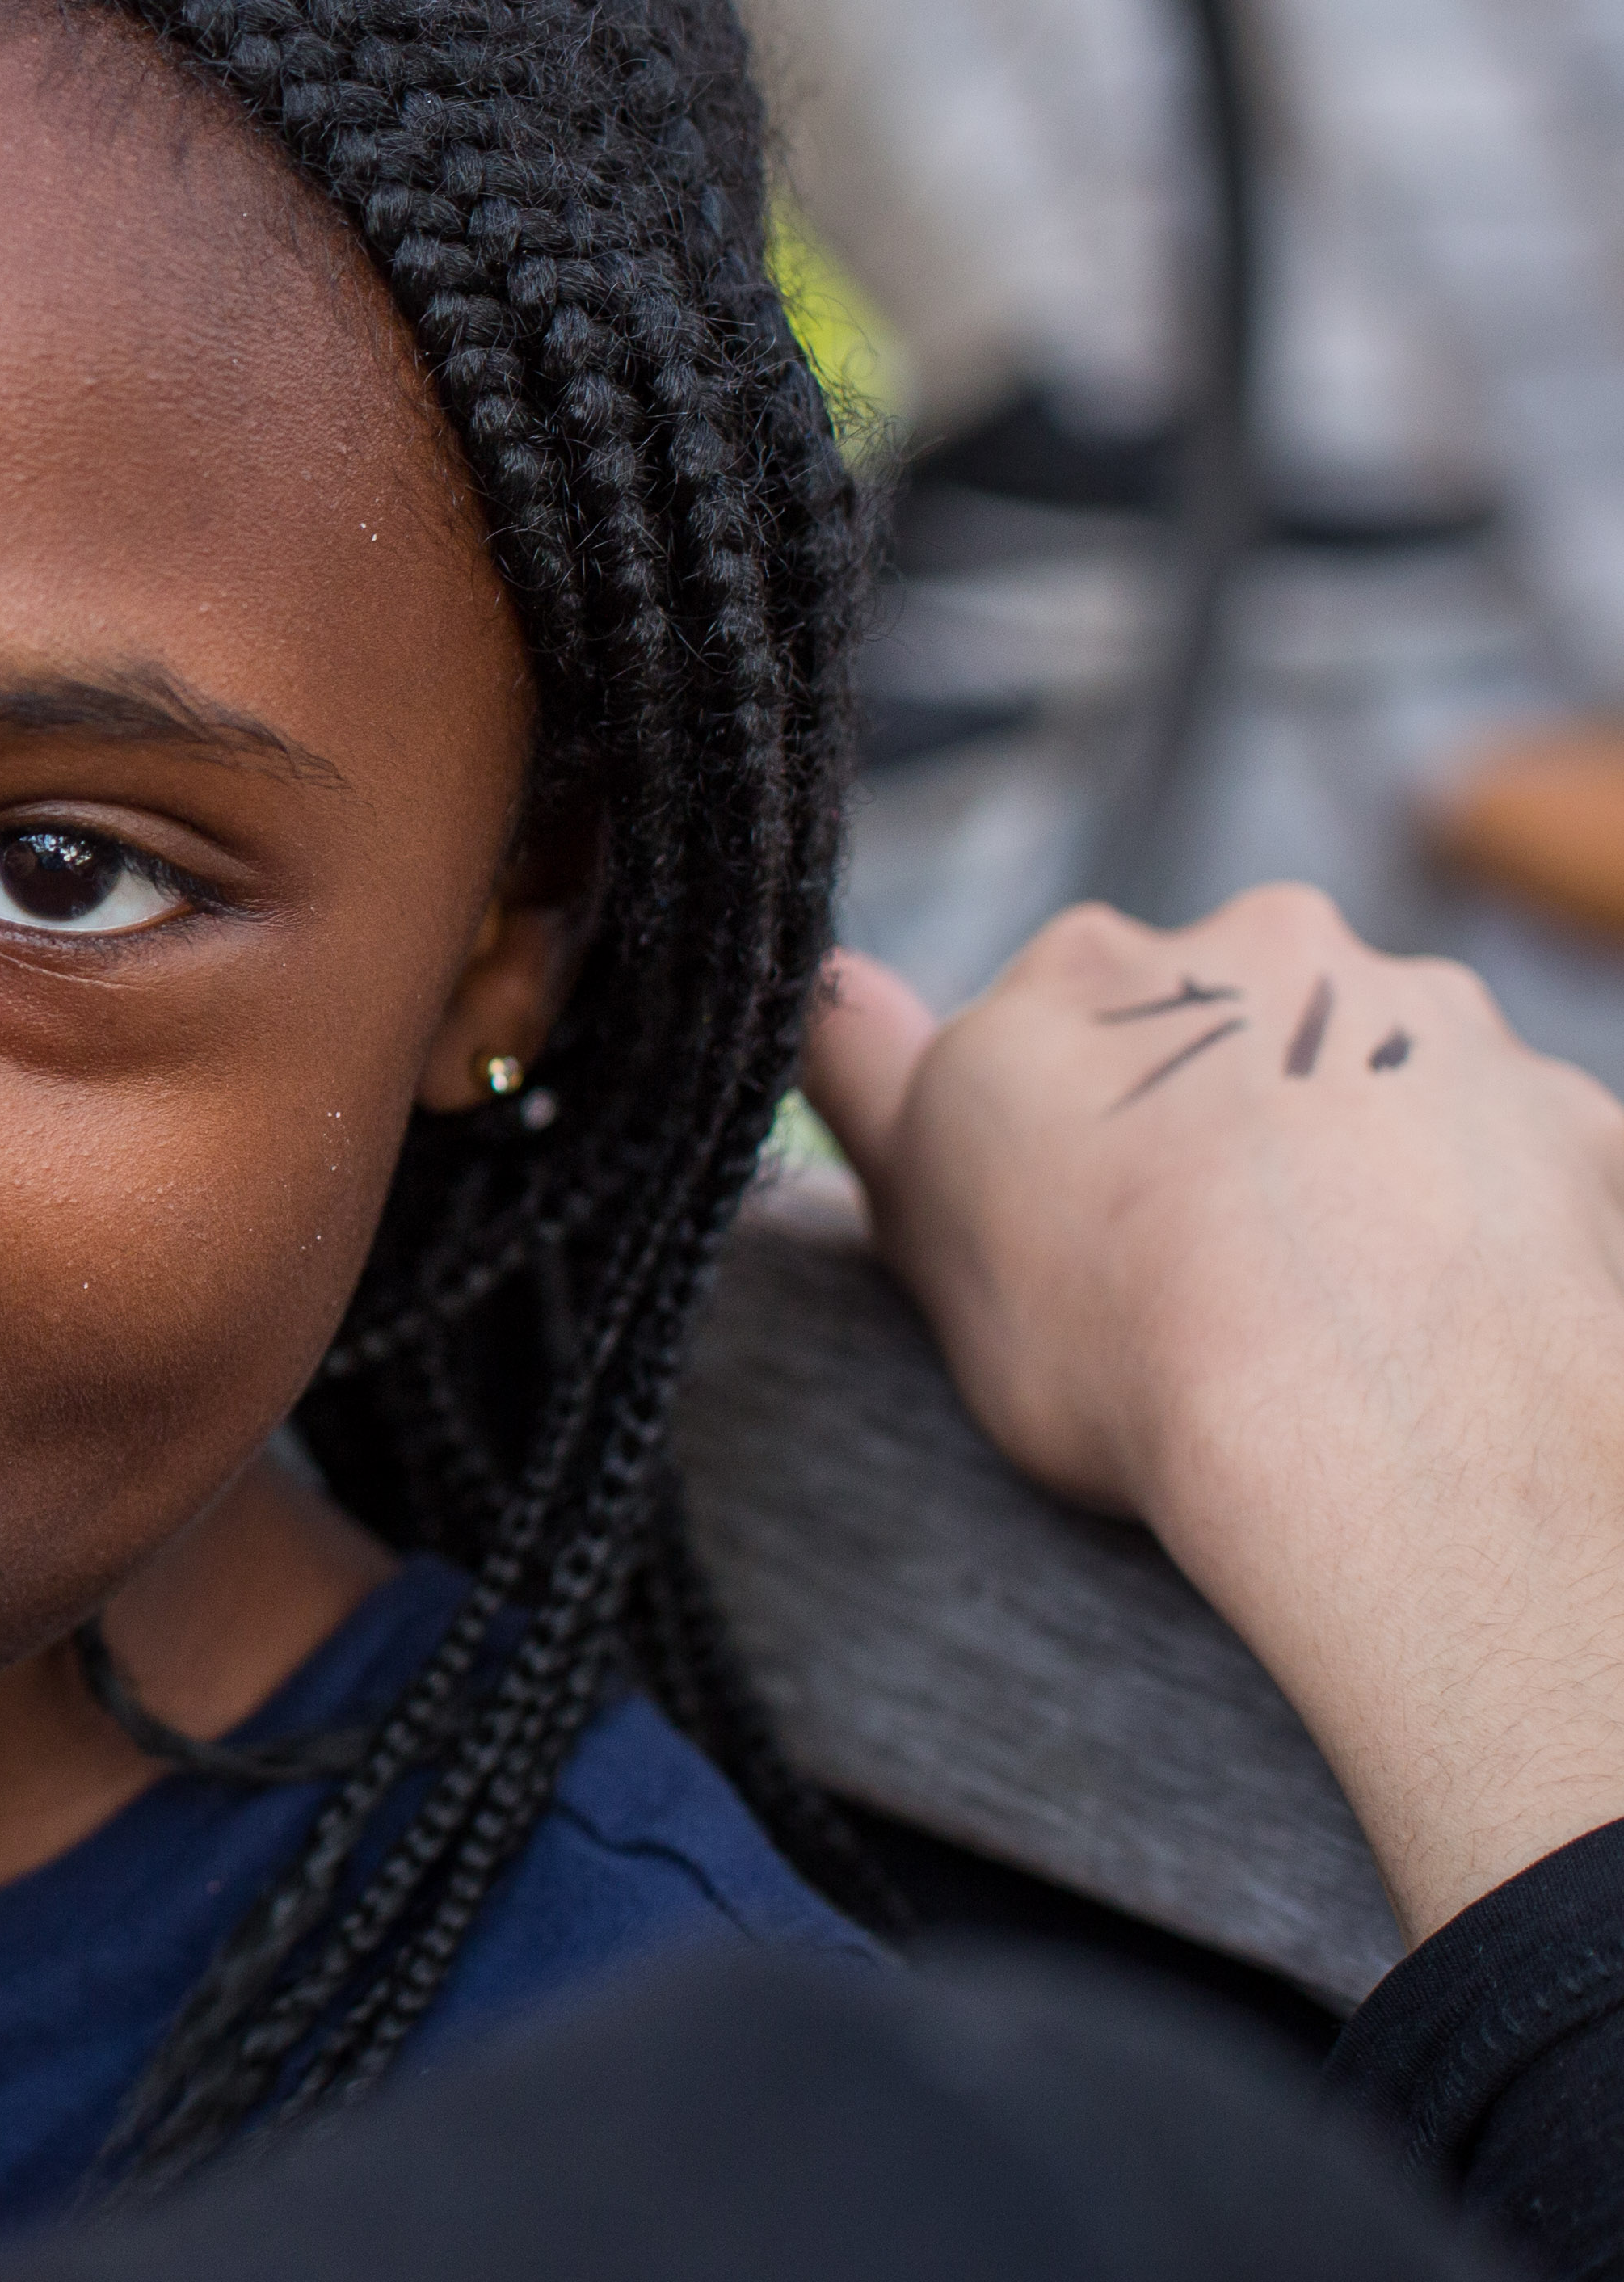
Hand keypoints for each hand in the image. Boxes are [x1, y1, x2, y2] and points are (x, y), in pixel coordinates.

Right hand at [803, 886, 1623, 1939]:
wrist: (1381, 1429)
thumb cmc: (1123, 1342)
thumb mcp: (926, 1214)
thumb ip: (870, 1078)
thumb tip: (827, 978)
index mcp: (1089, 970)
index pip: (1061, 1007)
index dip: (1068, 1116)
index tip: (1078, 1220)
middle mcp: (1264, 948)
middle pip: (1233, 1017)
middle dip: (1226, 1116)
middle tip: (1209, 1274)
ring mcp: (1431, 1019)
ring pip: (1382, 1074)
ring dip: (1364, 1163)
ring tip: (1344, 1324)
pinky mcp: (1571, 1112)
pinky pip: (1515, 1159)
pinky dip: (1485, 1226)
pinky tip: (1449, 1333)